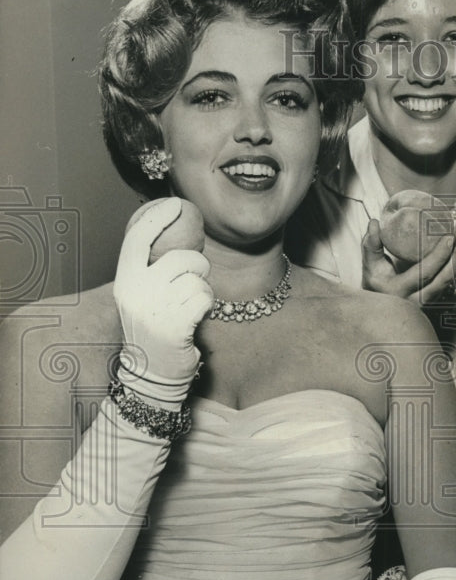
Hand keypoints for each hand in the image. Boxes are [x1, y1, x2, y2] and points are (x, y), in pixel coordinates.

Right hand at [114, 197, 212, 394]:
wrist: (152, 375)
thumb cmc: (155, 331)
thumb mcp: (142, 297)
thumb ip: (151, 270)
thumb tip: (172, 233)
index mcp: (125, 281)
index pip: (138, 238)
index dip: (157, 217)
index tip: (175, 204)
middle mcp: (136, 291)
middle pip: (181, 257)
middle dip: (198, 266)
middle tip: (193, 283)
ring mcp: (155, 308)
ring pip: (197, 278)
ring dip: (202, 291)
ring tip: (189, 308)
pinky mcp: (176, 324)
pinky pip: (205, 297)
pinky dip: (207, 306)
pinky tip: (196, 318)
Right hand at [361, 218, 455, 305]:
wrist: (380, 307)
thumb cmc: (375, 281)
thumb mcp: (370, 265)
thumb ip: (370, 244)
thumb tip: (374, 223)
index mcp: (400, 291)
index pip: (425, 273)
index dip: (440, 255)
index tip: (450, 236)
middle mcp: (417, 300)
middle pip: (445, 278)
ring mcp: (428, 302)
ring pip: (450, 280)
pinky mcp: (435, 299)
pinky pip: (449, 280)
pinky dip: (455, 262)